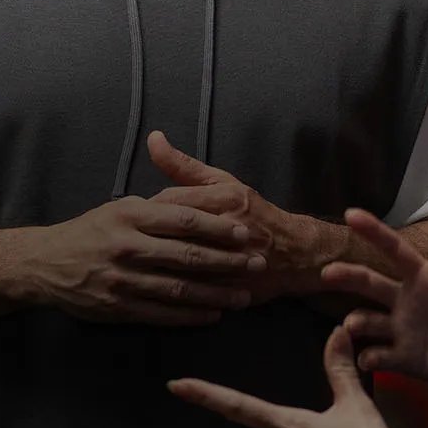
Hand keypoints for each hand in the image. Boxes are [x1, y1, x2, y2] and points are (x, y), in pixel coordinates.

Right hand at [30, 192, 269, 327]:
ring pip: (178, 289)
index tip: (245, 231)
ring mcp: (122, 280)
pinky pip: (161, 314)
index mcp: (129, 216)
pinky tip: (212, 314)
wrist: (45, 263)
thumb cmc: (90, 231)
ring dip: (216, 294)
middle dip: (227, 261)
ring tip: (243, 296)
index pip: (183, 220)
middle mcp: (126, 247)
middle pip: (187, 256)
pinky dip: (190, 316)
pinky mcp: (117, 307)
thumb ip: (157, 206)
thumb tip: (198, 198)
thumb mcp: (119, 208)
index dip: (218, 226)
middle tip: (257, 264)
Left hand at [148, 131, 323, 300]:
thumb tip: (153, 138)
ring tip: (143, 262)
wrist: (294, 252)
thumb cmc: (253, 213)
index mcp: (225, 197)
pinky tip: (158, 285)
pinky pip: (194, 289)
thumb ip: (184, 165)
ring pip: (182, 263)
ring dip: (158, 264)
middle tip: (133, 241)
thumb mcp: (222, 182)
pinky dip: (173, 287)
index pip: (172, 201)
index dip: (146, 210)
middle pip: (173, 232)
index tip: (133, 217)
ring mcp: (232, 258)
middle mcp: (230, 225)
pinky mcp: (232, 285)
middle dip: (148, 237)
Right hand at [321, 208, 427, 383]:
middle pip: (368, 283)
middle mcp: (404, 299)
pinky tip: (367, 359)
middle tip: (327, 274)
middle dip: (346, 276)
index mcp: (423, 278)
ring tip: (351, 327)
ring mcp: (401, 328)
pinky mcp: (403, 357)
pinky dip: (369, 358)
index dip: (374, 231)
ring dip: (356, 322)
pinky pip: (378, 356)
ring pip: (366, 320)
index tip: (350, 213)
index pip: (394, 250)